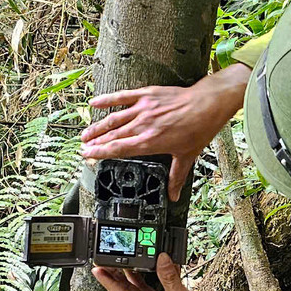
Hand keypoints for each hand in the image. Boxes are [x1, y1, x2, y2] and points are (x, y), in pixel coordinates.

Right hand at [80, 64, 249, 199]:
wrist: (207, 104)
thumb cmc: (199, 129)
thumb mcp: (187, 157)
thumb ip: (176, 177)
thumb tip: (174, 195)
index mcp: (150, 142)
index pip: (118, 149)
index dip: (100, 153)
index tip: (88, 156)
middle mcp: (143, 126)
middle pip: (112, 135)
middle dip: (95, 142)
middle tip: (83, 147)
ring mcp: (143, 109)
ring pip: (113, 119)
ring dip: (97, 127)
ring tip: (85, 134)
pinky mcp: (146, 95)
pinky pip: (122, 97)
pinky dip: (107, 100)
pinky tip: (94, 104)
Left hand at [93, 255, 230, 290]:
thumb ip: (169, 277)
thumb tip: (161, 259)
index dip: (108, 282)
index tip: (97, 270)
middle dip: (116, 276)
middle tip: (107, 261)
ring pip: (141, 288)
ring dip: (133, 274)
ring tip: (124, 259)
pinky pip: (158, 286)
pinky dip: (156, 275)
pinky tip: (155, 265)